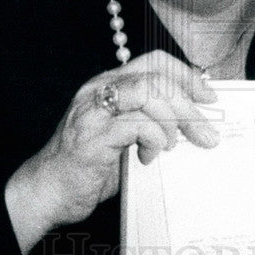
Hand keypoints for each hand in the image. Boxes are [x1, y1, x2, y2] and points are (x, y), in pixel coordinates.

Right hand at [5, 51, 218, 254]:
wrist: (46, 193)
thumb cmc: (88, 166)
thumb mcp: (125, 136)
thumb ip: (151, 121)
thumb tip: (195, 120)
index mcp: (109, 85)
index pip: (155, 61)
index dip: (186, 75)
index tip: (208, 97)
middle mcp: (99, 90)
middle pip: (157, 77)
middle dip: (189, 105)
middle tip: (205, 132)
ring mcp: (93, 113)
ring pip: (149, 95)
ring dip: (172, 123)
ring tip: (170, 146)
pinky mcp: (91, 138)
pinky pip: (137, 126)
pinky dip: (154, 140)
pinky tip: (149, 156)